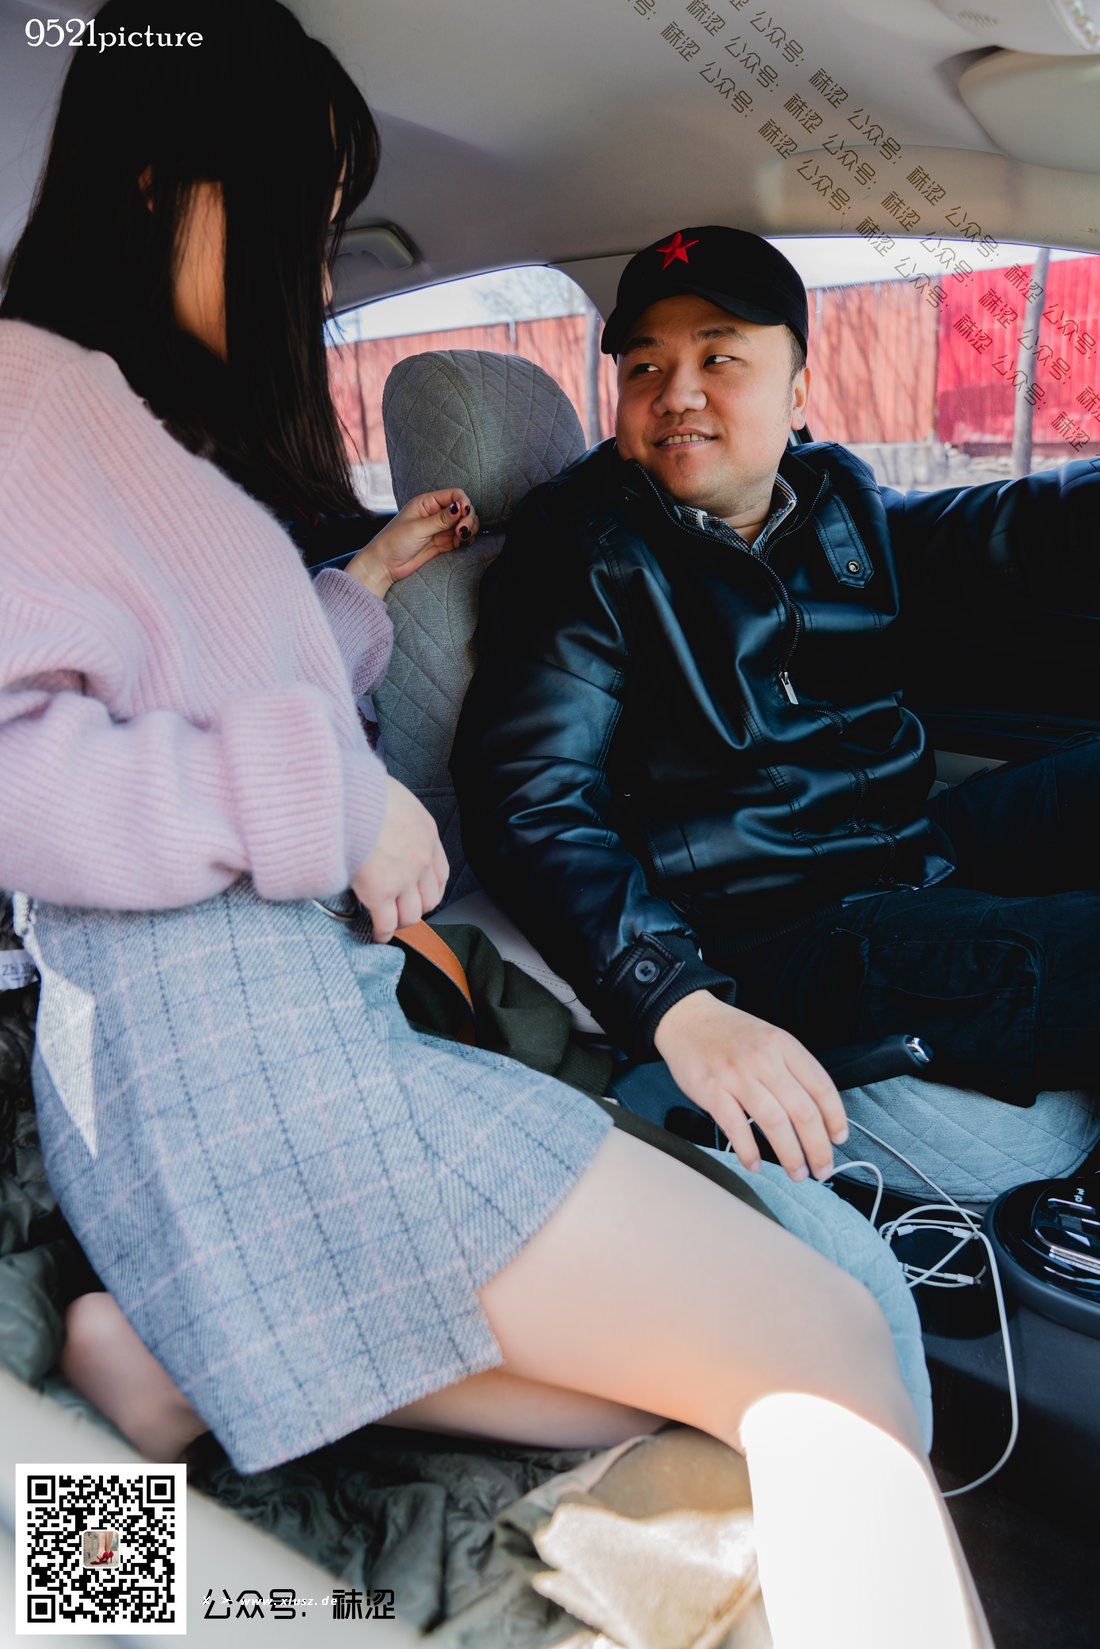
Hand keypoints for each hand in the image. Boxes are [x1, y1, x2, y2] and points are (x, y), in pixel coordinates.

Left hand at [345, 489, 479, 597]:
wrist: (385, 565)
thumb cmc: (394, 542)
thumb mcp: (417, 528)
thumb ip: (440, 519)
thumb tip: (459, 507)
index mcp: (427, 503)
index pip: (454, 495)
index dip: (463, 503)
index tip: (464, 514)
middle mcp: (436, 513)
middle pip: (464, 509)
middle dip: (468, 519)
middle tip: (462, 531)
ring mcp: (440, 529)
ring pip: (465, 524)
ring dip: (469, 529)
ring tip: (462, 538)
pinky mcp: (443, 543)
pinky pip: (462, 538)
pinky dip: (467, 540)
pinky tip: (463, 544)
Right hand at [350, 776, 448, 942]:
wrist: (348, 796)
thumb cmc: (362, 790)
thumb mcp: (394, 797)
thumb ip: (397, 818)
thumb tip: (382, 826)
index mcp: (427, 834)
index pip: (440, 874)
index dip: (429, 890)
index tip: (419, 895)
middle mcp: (421, 859)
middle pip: (429, 900)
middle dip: (416, 908)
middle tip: (400, 911)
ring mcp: (403, 878)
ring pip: (411, 915)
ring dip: (399, 921)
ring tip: (387, 922)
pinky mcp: (379, 891)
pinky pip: (386, 922)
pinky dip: (382, 933)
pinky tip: (376, 935)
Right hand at [652, 991, 847, 1182]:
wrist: (686, 1017)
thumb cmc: (730, 1034)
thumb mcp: (769, 1038)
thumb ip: (791, 1069)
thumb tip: (817, 1114)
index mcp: (783, 1044)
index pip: (821, 1086)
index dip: (835, 1117)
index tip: (838, 1139)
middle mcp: (763, 1058)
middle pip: (802, 1111)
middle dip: (818, 1147)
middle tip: (822, 1169)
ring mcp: (736, 1074)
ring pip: (774, 1122)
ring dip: (790, 1154)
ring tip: (797, 1172)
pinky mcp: (710, 1089)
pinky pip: (735, 1126)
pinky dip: (748, 1150)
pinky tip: (754, 1164)